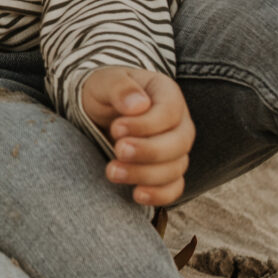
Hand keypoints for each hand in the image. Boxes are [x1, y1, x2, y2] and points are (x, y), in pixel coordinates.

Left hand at [78, 66, 194, 206]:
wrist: (98, 110)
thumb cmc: (105, 92)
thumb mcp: (105, 81)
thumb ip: (120, 87)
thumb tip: (138, 105)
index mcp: (167, 94)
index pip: (170, 112)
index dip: (146, 125)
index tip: (116, 128)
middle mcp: (179, 122)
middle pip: (179, 143)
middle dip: (148, 151)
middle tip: (118, 150)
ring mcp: (175, 149)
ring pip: (175, 168)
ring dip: (145, 175)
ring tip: (112, 171)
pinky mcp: (166, 170)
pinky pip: (174, 188)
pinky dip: (159, 195)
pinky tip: (136, 195)